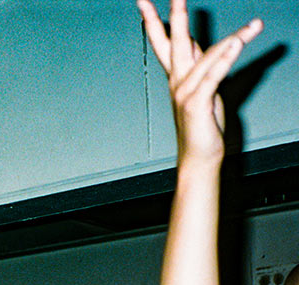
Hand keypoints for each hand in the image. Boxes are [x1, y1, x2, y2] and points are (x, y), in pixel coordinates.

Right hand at [138, 0, 261, 162]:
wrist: (199, 155)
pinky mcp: (198, 103)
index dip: (153, 22)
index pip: (163, 43)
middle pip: (174, 44)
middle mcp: (178, 82)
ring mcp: (186, 93)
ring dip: (234, 40)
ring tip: (254, 27)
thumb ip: (200, 65)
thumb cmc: (202, 124)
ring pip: (209, 57)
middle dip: (176, 18)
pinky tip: (237, 44)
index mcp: (177, 77)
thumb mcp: (202, 89)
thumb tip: (197, 44)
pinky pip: (214, 76)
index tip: (143, 2)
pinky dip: (226, 60)